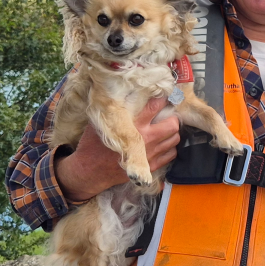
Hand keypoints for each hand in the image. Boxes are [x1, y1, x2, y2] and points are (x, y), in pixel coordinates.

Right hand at [54, 97, 180, 202]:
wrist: (90, 171)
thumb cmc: (93, 144)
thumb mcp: (102, 122)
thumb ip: (116, 110)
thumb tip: (123, 94)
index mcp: (133, 124)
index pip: (156, 106)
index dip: (163, 99)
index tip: (163, 97)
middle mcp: (145, 138)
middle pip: (172, 124)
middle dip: (172, 117)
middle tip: (167, 116)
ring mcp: (150, 154)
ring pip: (174, 139)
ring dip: (172, 133)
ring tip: (165, 129)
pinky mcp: (151, 167)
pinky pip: (171, 154)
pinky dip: (169, 148)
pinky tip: (162, 144)